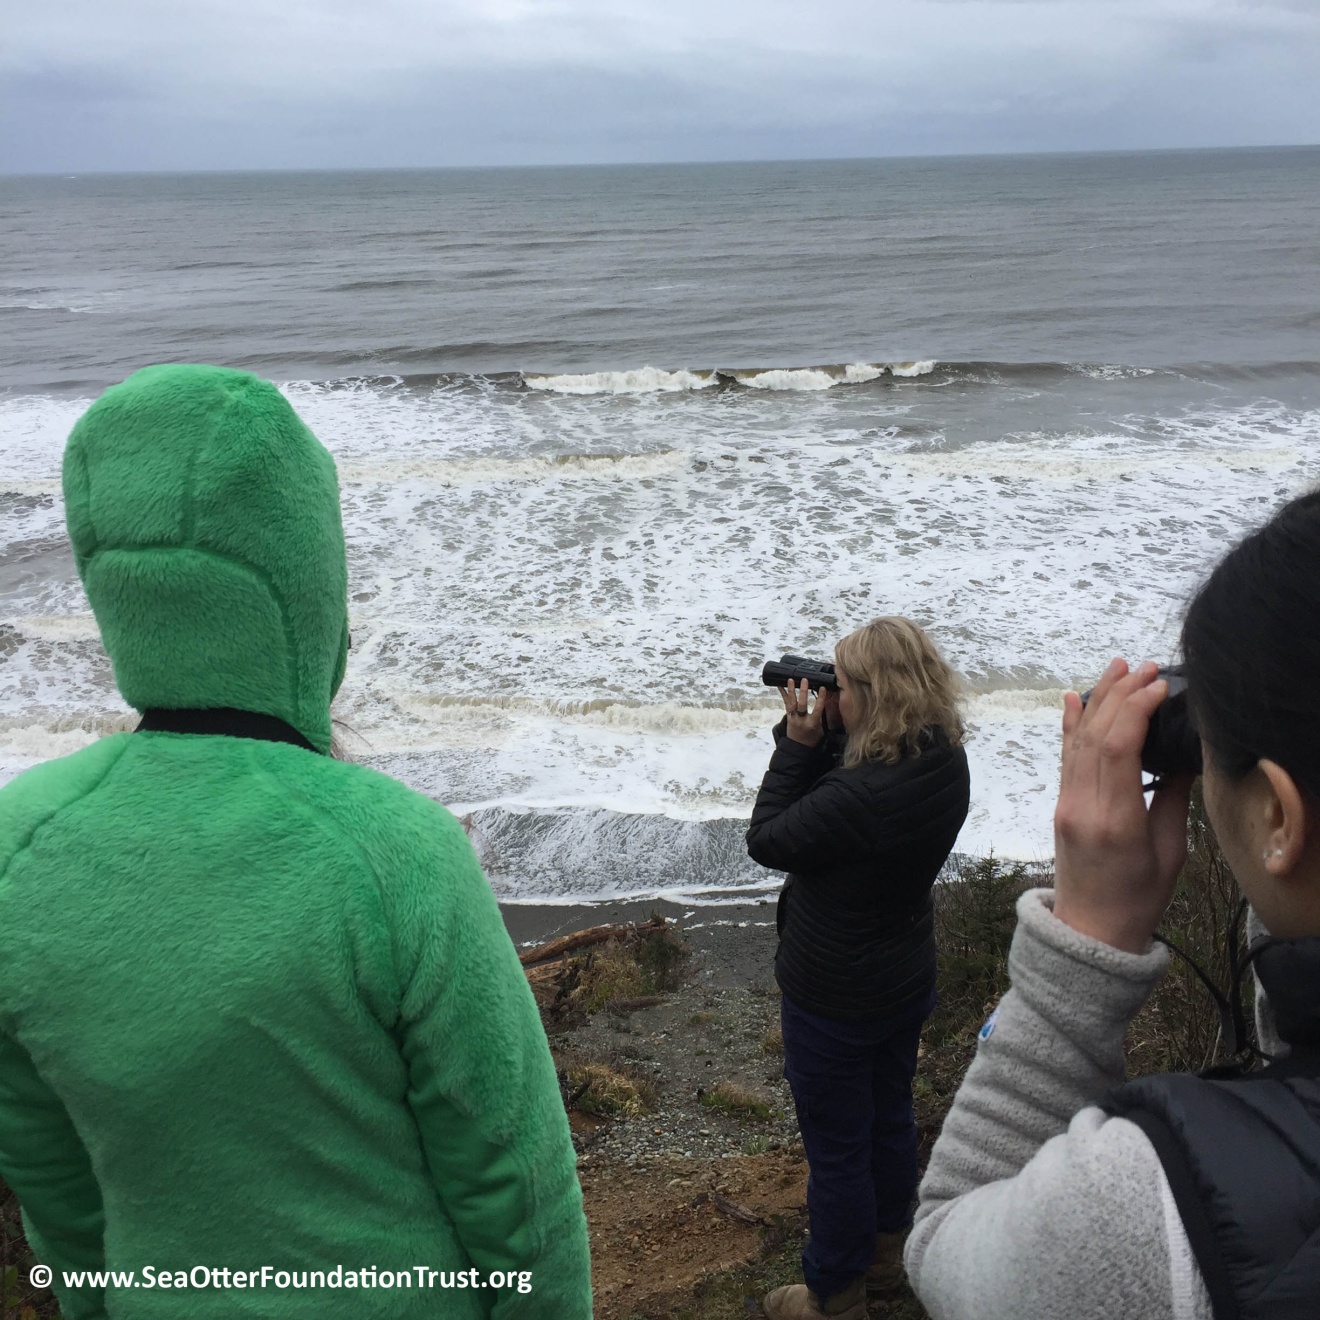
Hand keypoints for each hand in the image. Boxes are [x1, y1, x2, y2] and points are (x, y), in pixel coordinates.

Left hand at [780, 679, 827, 747]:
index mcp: (812, 724)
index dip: (820, 698)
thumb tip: (830, 701)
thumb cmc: (812, 738)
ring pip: (791, 703)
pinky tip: (780, 685)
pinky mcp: (788, 716)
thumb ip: (823, 716)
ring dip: (791, 690)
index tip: (822, 688)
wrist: (798, 748)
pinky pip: (785, 704)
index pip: (817, 709)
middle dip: (803, 691)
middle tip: (805, 680)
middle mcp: (801, 720)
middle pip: (802, 704)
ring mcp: (793, 718)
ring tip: (791, 679)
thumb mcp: (821, 729)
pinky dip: (783, 694)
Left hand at [1052, 658, 1194, 952]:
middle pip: (1095, 734)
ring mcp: (1066, 803)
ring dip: (1097, 698)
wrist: (1090, 930)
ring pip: (1076, 739)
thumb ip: (1173, 799)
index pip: (1118, 748)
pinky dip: (1069, 722)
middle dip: (1120, 693)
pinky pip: (1064, 755)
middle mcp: (1083, 805)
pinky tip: (1073, 696)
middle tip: (1144, 666)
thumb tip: (1184, 755)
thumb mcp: (1170, 851)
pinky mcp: (1060, 804)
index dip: (1136, 708)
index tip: (1160, 686)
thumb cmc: (1138, 898)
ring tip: (1117, 667)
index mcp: (1115, 819)